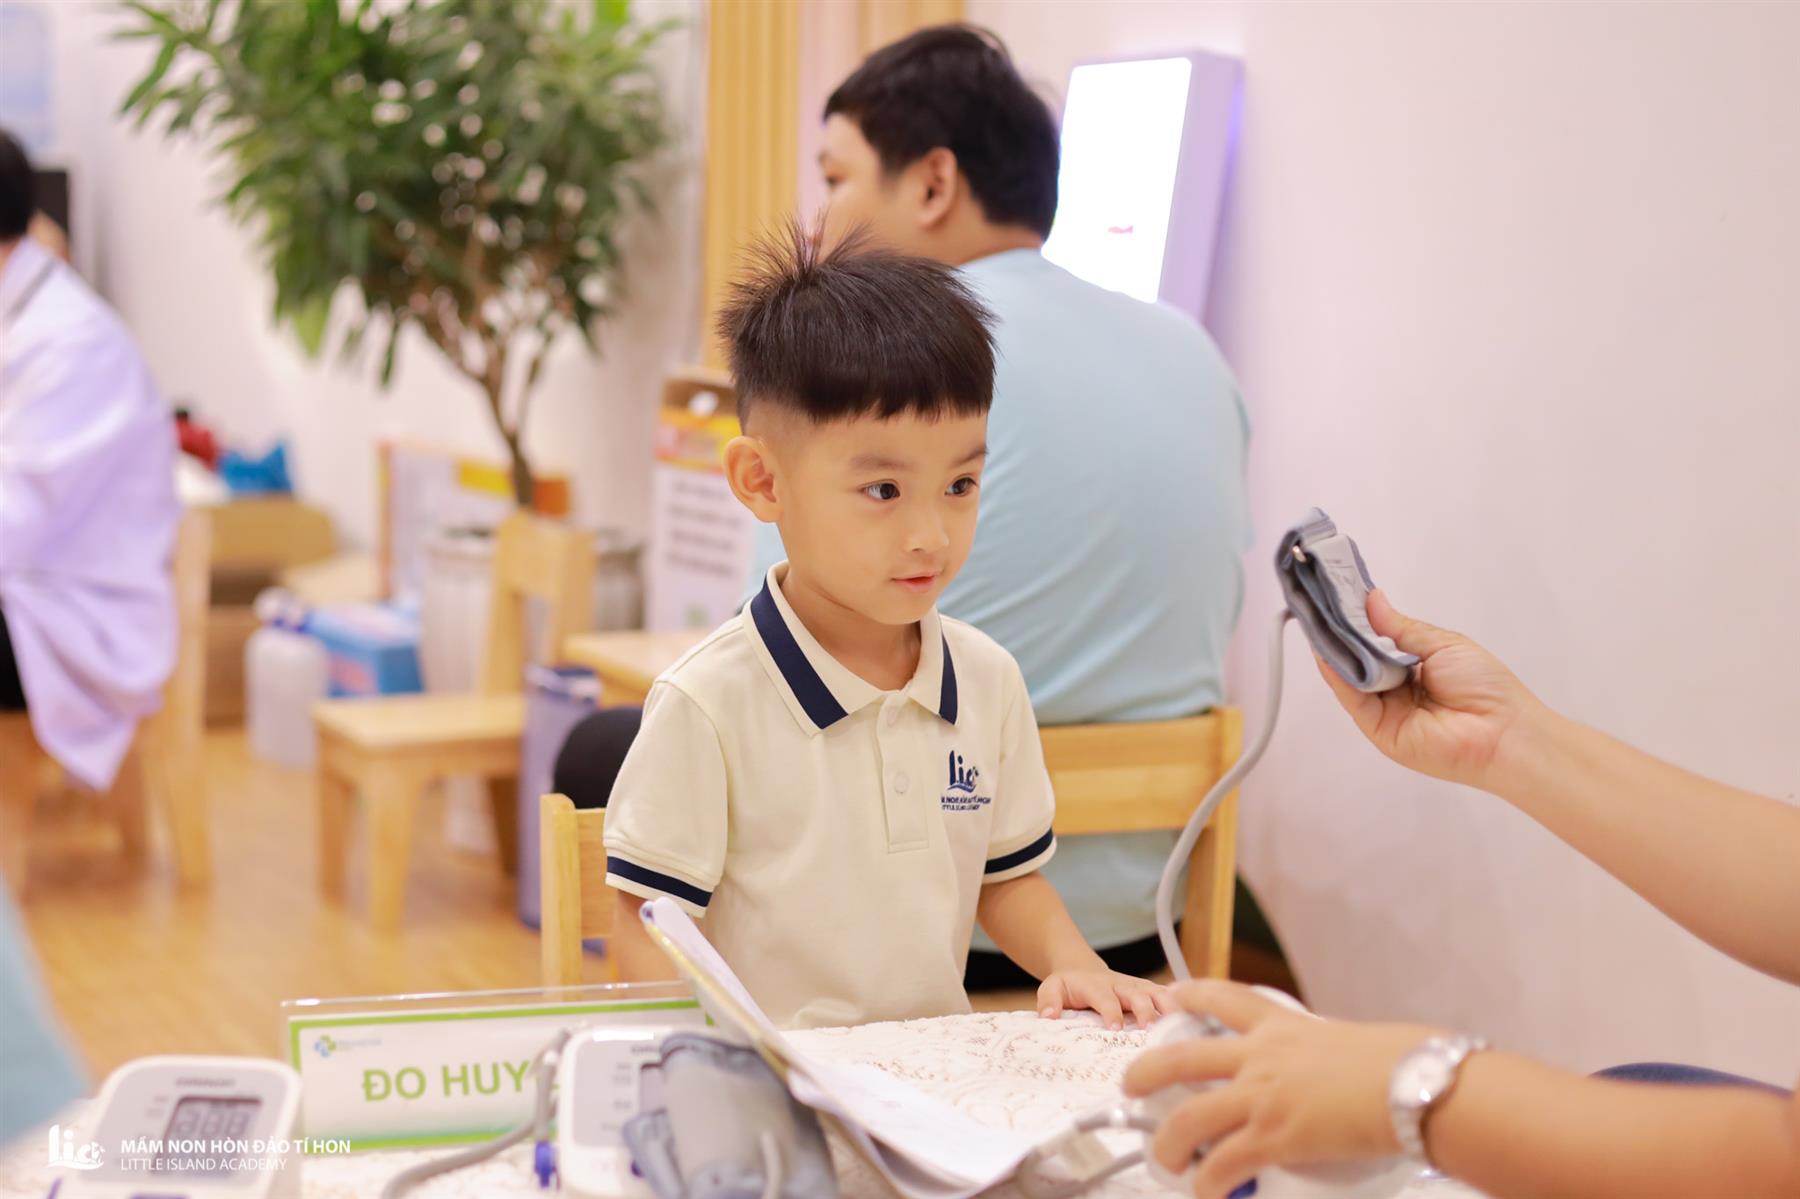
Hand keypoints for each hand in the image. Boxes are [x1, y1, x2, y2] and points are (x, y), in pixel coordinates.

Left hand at [1038, 967, 1174, 1030]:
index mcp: (1097, 986)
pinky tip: (1196, 1022)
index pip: (1105, 998)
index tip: (1115, 1028)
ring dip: (1171, 1008)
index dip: (1111, 1012)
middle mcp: (1121, 984)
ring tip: (1182, 1026)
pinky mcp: (1151, 991)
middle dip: (1146, 1010)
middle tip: (1151, 1031)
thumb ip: (1049, 1000)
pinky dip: (1183, 1006)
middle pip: (1138, 994)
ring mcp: (1139, 986)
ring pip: (1159, 992)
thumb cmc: (1068, 986)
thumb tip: (1049, 1016)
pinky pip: (1170, 997)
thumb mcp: (1051, 988)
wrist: (1083, 969)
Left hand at [1124, 981, 1438, 1198]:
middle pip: (1183, 1058)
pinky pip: (1223, 1163)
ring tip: (1163, 1159)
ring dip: (1169, 1142)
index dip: (1193, 994)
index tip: (1171, 995)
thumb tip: (1345, 1075)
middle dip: (1147, 1072)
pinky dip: (1208, 1182)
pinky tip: (1206, 1192)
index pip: (1227, 998)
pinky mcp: (1274, 1136)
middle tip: (1130, 1085)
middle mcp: (1263, 1056)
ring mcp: (1263, 1095)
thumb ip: (1332, 1057)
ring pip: (1190, 1117)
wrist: (1416, 1083)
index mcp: (1285, 1027)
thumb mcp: (1355, 1042)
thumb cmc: (1404, 1062)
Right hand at [1317, 591, 1546, 788]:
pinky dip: (1338, 677)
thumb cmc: (1482, 683)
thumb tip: (1371, 599)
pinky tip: (1325, 653)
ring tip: (1316, 620)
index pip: (1377, 641)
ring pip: (1352, 677)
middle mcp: (1396, 688)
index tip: (1337, 594)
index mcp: (1414, 666)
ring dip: (1335, 651)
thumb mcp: (1442, 644)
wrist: (1503, 732)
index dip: (1359, 620)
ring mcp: (1385, 709)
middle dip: (1342, 632)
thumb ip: (1401, 627)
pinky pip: (1354, 699)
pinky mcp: (1378, 729)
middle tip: (1318, 602)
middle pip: (1360, 658)